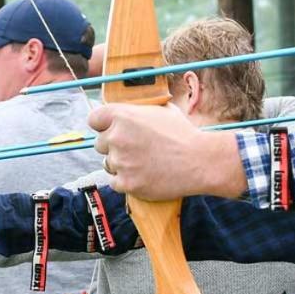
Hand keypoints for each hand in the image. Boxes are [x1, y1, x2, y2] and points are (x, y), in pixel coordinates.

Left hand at [88, 103, 243, 199]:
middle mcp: (116, 137)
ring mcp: (120, 162)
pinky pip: (115, 182)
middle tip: (134, 149)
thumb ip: (138, 111)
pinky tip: (143, 176)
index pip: (94, 119)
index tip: (110, 130)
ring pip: (108, 164)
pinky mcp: (126, 183)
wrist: (200, 161)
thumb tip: (127, 110)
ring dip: (120, 164)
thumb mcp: (161, 110)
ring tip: (143, 163)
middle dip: (114, 147)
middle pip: (100, 144)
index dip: (102, 125)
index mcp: (122, 115)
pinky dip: (126, 181)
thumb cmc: (183, 134)